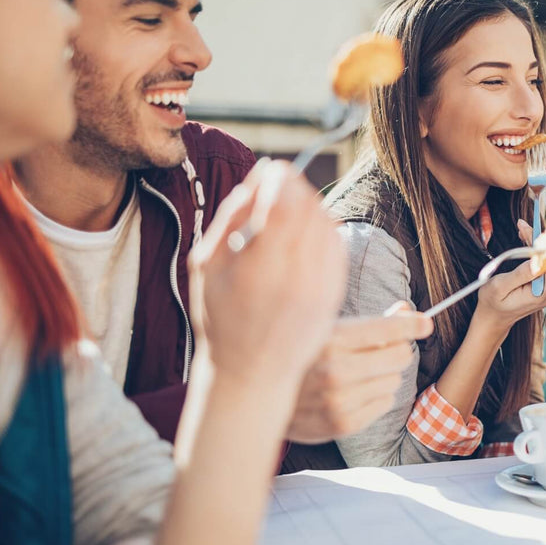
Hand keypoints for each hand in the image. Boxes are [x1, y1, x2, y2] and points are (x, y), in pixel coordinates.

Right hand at [188, 160, 346, 396]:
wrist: (253, 373)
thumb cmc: (222, 318)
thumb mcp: (208, 265)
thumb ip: (232, 216)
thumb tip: (260, 177)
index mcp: (260, 270)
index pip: (286, 204)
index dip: (282, 178)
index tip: (272, 171)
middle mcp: (297, 278)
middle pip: (310, 209)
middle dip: (295, 188)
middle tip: (278, 187)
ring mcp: (321, 288)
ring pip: (328, 224)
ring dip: (311, 206)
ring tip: (288, 212)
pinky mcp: (335, 294)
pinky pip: (337, 245)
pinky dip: (323, 229)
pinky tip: (304, 234)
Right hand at [287, 305, 432, 443]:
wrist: (260, 396)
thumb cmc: (299, 356)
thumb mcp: (326, 328)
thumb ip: (368, 322)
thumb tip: (406, 310)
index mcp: (331, 339)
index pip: (388, 329)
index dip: (412, 324)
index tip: (424, 323)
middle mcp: (336, 371)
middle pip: (400, 356)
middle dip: (396, 350)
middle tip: (382, 349)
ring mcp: (340, 400)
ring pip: (394, 381)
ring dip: (384, 375)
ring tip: (360, 373)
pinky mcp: (343, 424)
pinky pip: (385, 403)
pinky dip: (377, 396)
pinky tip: (355, 391)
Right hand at [473, 219, 545, 331]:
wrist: (493, 317)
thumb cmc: (492, 302)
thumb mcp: (500, 287)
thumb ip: (520, 274)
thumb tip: (538, 260)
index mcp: (541, 295)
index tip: (531, 239)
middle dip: (539, 242)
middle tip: (522, 226)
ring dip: (537, 244)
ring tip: (522, 229)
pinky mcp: (544, 284)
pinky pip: (545, 263)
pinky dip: (536, 250)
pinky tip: (525, 239)